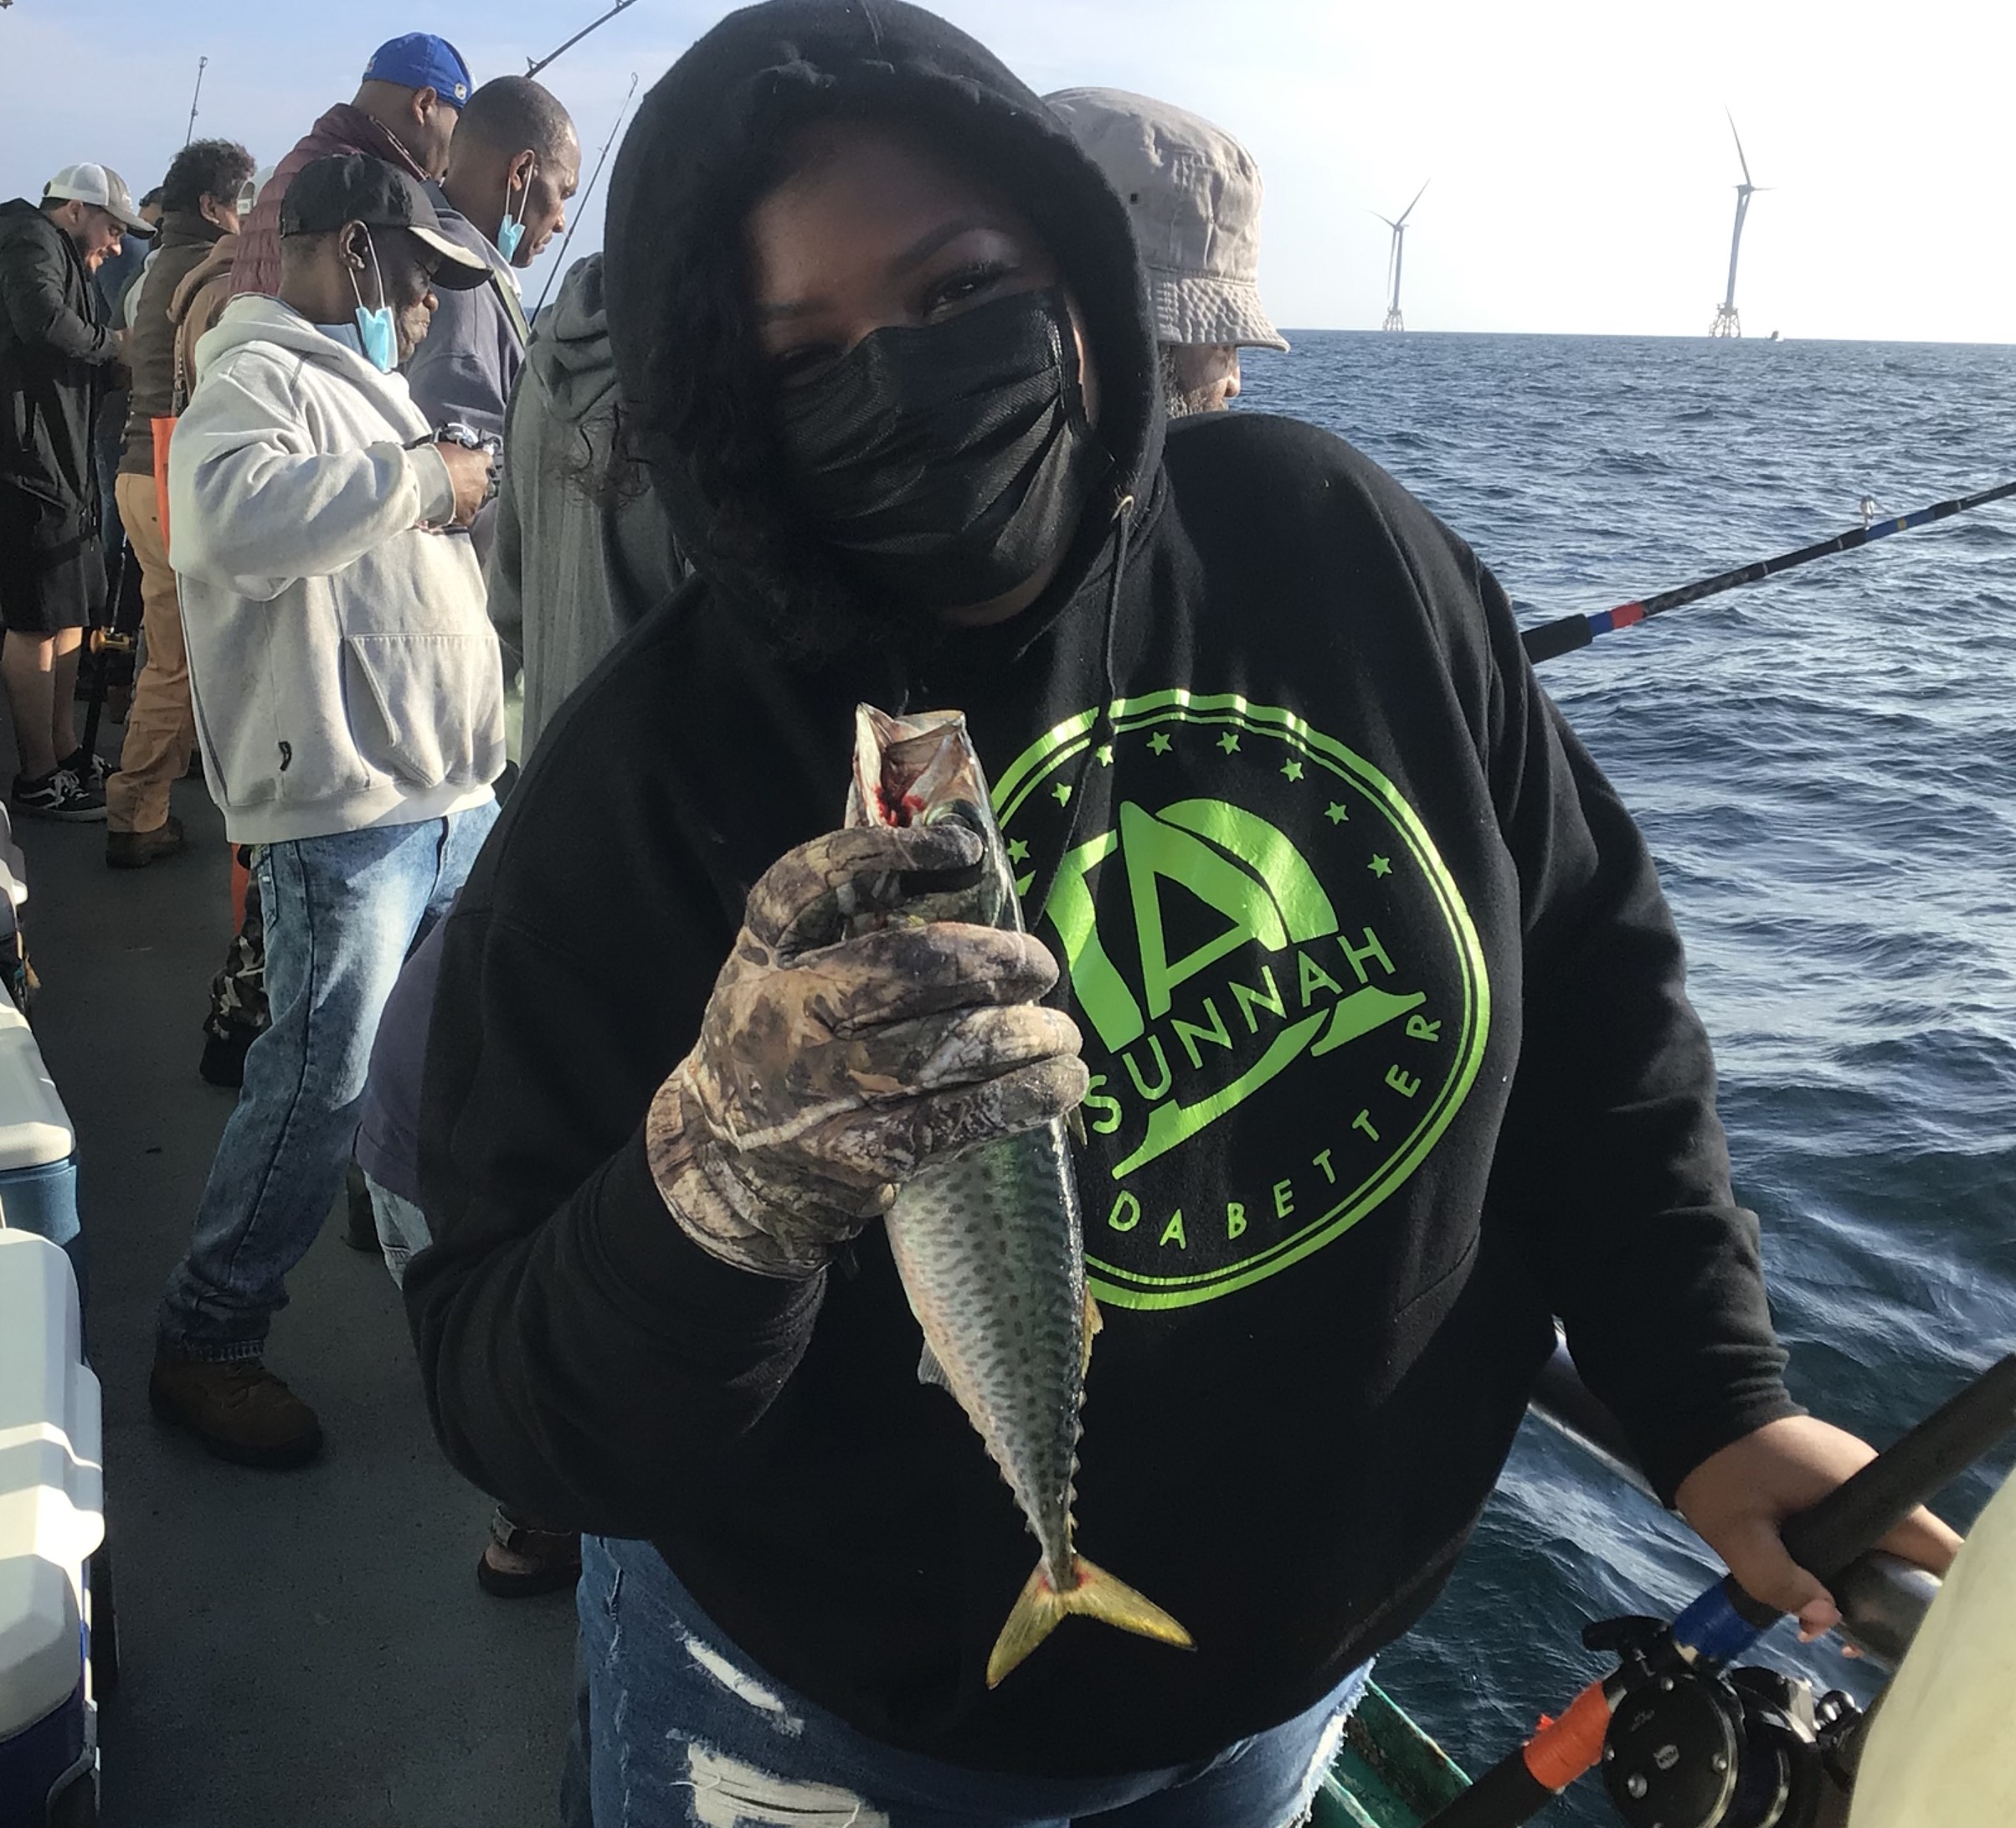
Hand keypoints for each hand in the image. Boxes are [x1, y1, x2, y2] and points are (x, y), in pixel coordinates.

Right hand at [434, 440, 493, 527]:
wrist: (423, 482)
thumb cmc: (432, 461)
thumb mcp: (447, 448)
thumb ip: (458, 454)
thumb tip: (457, 456)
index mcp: (479, 462)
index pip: (486, 460)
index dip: (477, 462)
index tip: (471, 463)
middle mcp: (482, 482)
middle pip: (482, 482)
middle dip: (471, 482)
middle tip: (456, 481)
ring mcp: (476, 500)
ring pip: (476, 500)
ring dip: (466, 498)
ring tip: (449, 496)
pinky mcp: (467, 515)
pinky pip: (466, 516)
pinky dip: (459, 513)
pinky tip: (448, 509)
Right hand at [647, 824, 1085, 1277]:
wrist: (732, 1165)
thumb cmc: (782, 1042)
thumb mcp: (778, 972)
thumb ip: (843, 923)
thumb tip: (963, 859)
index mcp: (761, 955)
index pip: (808, 881)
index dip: (884, 853)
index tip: (963, 847)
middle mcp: (778, 1015)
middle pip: (896, 967)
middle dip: (986, 960)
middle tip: (1037, 966)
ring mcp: (815, 1090)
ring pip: (936, 1049)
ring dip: (1018, 1036)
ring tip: (1060, 1033)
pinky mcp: (855, 1155)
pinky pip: (952, 1120)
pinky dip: (1017, 1099)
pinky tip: (1059, 1083)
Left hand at [1674, 1415, 1961, 1638]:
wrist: (1700, 1406)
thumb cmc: (1720, 1467)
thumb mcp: (1737, 1533)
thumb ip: (1778, 1580)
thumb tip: (1826, 1620)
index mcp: (1868, 1494)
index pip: (1940, 1550)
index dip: (1938, 1595)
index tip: (1906, 1628)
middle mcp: (1875, 1484)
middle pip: (1916, 1556)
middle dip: (1892, 1601)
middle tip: (1852, 1637)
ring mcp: (1857, 1477)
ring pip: (1885, 1543)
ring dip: (1865, 1582)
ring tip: (1829, 1620)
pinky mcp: (1836, 1476)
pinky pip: (1860, 1527)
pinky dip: (1849, 1558)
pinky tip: (1817, 1584)